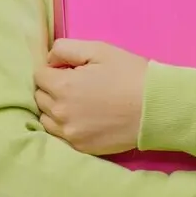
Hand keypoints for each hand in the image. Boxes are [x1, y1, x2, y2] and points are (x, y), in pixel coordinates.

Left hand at [33, 38, 148, 155]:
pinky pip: (59, 135)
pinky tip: (81, 118)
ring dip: (55, 108)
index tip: (69, 69)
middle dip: (52, 87)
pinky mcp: (80, 147)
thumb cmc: (130, 74)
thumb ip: (65, 49)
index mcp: (62, 86)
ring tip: (78, 102)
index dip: (52, 68)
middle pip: (40, 96)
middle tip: (76, 83)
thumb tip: (49, 60)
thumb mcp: (98, 49)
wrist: (157, 107)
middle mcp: (60, 112)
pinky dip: (64, 126)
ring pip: (46, 118)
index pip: (39, 74)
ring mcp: (70, 133)